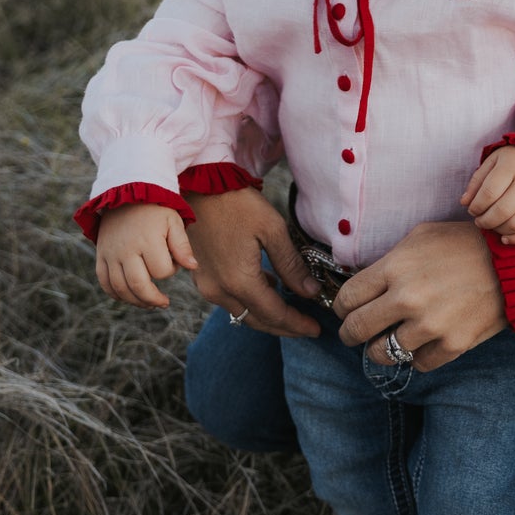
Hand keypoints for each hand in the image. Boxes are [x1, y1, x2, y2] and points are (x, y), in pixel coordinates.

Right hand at [95, 204, 198, 309]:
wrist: (126, 195)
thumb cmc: (155, 210)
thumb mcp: (173, 222)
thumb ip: (182, 246)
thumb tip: (193, 267)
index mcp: (147, 240)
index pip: (161, 270)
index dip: (171, 271)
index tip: (173, 263)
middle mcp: (126, 249)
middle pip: (138, 285)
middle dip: (153, 299)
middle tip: (164, 303)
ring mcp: (111, 254)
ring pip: (120, 288)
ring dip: (135, 301)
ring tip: (149, 303)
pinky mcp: (101, 255)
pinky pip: (104, 282)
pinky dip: (115, 294)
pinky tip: (129, 297)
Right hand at [184, 186, 322, 336]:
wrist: (198, 185)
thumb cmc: (237, 203)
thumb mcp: (272, 229)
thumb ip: (291, 265)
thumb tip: (310, 292)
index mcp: (239, 281)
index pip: (274, 314)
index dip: (297, 324)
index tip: (316, 329)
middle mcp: (219, 290)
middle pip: (256, 320)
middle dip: (284, 327)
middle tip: (306, 327)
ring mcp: (206, 285)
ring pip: (242, 312)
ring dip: (267, 316)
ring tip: (292, 311)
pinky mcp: (201, 276)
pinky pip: (229, 300)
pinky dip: (251, 302)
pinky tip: (269, 289)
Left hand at [335, 221, 505, 371]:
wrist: (513, 262)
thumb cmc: (464, 244)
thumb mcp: (421, 236)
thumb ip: (390, 259)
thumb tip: (365, 281)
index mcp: (395, 267)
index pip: (346, 299)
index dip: (341, 307)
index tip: (346, 310)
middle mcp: (407, 298)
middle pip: (356, 330)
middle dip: (350, 334)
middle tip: (355, 334)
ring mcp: (430, 325)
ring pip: (382, 354)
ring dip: (381, 349)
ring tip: (388, 341)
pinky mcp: (452, 344)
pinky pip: (418, 363)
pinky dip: (416, 355)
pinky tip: (422, 342)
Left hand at [459, 145, 514, 245]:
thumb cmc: (512, 161)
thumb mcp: (492, 162)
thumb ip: (477, 182)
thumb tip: (464, 203)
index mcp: (511, 166)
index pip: (490, 192)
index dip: (476, 206)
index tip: (471, 209)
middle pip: (503, 211)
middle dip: (485, 221)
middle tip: (479, 221)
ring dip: (498, 230)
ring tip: (491, 226)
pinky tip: (505, 238)